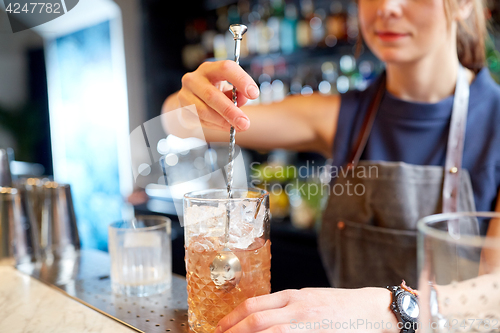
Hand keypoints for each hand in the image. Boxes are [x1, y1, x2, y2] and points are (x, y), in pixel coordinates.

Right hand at [177, 60, 258, 131]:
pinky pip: (199, 120)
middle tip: (244, 122)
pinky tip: (224, 126)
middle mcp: (194, 79)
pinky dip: (215, 125)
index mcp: (210, 69)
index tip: (254, 94)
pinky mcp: (182, 109)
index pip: (226, 68)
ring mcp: (185, 94)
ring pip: (204, 111)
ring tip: (236, 127)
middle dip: (230, 111)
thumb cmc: (214, 91)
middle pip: (212, 95)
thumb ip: (237, 93)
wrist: (191, 101)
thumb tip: (244, 98)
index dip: (241, 80)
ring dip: (222, 121)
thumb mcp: (228, 89)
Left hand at [216, 288, 398, 332]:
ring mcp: (307, 324)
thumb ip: (285, 305)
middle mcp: (297, 308)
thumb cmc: (338, 304)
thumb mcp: (308, 297)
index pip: (253, 305)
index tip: (220, 327)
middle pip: (256, 321)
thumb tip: (259, 316)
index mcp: (293, 296)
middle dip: (233, 331)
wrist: (370, 310)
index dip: (232, 318)